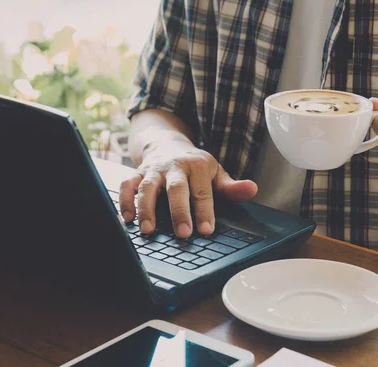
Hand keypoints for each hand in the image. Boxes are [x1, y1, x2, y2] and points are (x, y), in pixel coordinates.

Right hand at [119, 140, 256, 237]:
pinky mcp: (137, 173)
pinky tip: (127, 219)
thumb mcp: (216, 173)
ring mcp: (154, 169)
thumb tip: (252, 189)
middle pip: (176, 188)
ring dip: (146, 208)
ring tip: (148, 230)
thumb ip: (231, 186)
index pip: (203, 191)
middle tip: (182, 234)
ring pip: (147, 186)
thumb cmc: (195, 167)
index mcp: (198, 166)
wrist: (167, 144)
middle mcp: (175, 166)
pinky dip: (124, 200)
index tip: (206, 230)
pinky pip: (127, 184)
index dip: (205, 211)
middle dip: (179, 211)